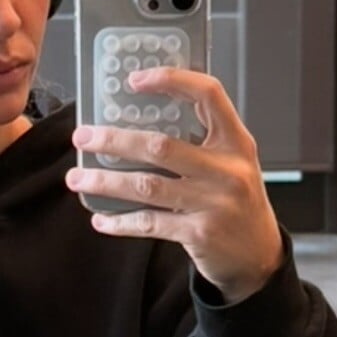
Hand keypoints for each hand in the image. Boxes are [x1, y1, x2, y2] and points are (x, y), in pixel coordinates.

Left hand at [68, 67, 283, 304]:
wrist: (258, 256)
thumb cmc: (238, 202)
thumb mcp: (233, 163)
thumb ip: (202, 141)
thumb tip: (139, 120)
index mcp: (236, 142)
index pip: (209, 94)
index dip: (172, 80)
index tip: (134, 80)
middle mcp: (228, 169)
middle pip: (161, 145)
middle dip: (114, 140)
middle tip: (83, 137)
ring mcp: (214, 203)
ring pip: (147, 185)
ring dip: (105, 181)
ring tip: (77, 178)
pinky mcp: (200, 233)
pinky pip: (149, 223)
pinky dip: (120, 222)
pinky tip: (101, 219)